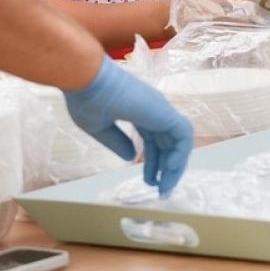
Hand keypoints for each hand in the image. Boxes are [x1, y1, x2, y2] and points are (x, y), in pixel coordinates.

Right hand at [63, 58, 192, 194]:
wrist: (86, 80)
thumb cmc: (86, 99)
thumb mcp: (100, 128)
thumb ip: (118, 142)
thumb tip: (133, 157)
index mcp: (137, 111)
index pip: (153, 139)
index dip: (153, 161)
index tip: (149, 181)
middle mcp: (152, 109)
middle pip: (167, 142)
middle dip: (166, 167)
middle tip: (162, 190)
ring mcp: (160, 109)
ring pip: (179, 139)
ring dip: (176, 164)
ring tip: (166, 186)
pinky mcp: (164, 111)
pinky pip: (183, 135)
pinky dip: (181, 153)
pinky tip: (171, 171)